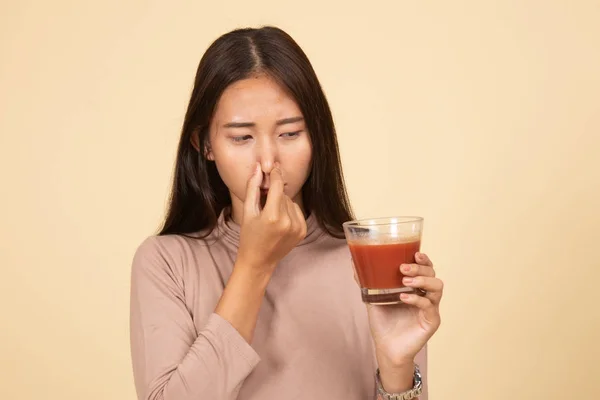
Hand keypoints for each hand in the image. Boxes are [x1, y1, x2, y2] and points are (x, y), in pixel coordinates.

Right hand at [236, 163, 306, 273]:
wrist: (259, 261)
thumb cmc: (249, 236)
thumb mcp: (247, 212)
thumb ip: (253, 188)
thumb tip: (258, 168)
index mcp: (272, 216)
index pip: (277, 186)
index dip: (275, 174)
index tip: (273, 167)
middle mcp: (288, 222)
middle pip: (283, 194)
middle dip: (274, 194)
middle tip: (264, 204)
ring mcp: (297, 227)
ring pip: (291, 202)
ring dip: (282, 203)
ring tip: (270, 216)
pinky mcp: (303, 231)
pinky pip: (297, 211)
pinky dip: (289, 212)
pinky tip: (279, 221)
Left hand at [361, 253, 442, 389]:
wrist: (385, 347)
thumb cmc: (383, 321)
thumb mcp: (373, 297)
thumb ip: (366, 280)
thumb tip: (353, 261)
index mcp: (416, 286)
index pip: (426, 267)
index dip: (424, 258)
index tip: (415, 253)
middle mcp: (426, 295)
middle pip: (433, 274)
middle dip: (419, 268)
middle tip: (403, 268)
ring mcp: (431, 308)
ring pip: (437, 287)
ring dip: (422, 280)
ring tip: (405, 281)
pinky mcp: (431, 321)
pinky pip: (429, 306)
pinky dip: (417, 300)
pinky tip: (403, 297)